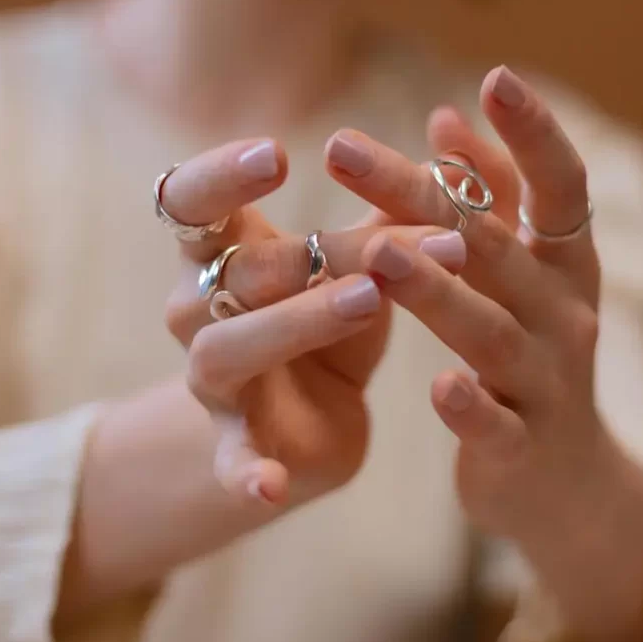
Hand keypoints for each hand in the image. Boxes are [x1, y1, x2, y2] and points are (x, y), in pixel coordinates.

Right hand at [58, 139, 461, 620]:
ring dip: (294, 322)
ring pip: (228, 348)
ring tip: (366, 300)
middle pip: (234, 271)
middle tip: (384, 247)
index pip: (190, 200)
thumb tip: (452, 153)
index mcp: (224, 252)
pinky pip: (230, 461)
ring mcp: (216, 381)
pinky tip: (271, 488)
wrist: (314, 418)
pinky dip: (245, 473)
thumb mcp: (362, 263)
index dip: (221, 176)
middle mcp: (202, 309)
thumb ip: (391, 214)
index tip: (278, 156)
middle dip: (311, 253)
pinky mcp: (239, 444)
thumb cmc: (337, 316)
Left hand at [324, 68, 642, 641]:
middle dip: (422, 195)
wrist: (566, 482)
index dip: (533, 134)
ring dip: (437, 290)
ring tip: (379, 250)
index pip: (559, 188)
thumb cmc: (532, 359)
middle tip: (343, 151)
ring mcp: (547, 384)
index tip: (495, 76)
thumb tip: (446, 116)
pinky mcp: (522, 447)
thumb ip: (495, 200)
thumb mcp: (528, 278)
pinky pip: (496, 425)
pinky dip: (470, 406)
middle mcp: (565, 315)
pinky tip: (438, 386)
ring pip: (490, 331)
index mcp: (565, 267)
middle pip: (493, 247)